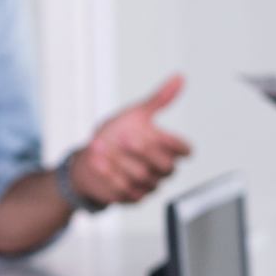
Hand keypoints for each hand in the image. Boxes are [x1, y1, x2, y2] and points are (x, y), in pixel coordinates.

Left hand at [70, 74, 192, 204]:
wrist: (90, 156)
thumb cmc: (116, 134)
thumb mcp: (136, 114)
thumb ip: (159, 100)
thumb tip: (179, 77)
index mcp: (168, 149)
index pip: (185, 151)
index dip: (175, 145)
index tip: (158, 134)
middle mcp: (162, 169)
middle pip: (166, 166)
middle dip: (144, 152)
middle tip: (124, 137)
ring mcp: (149, 185)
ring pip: (143, 177)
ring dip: (119, 160)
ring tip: (100, 145)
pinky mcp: (132, 197)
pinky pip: (126, 190)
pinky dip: (109, 175)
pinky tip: (97, 161)